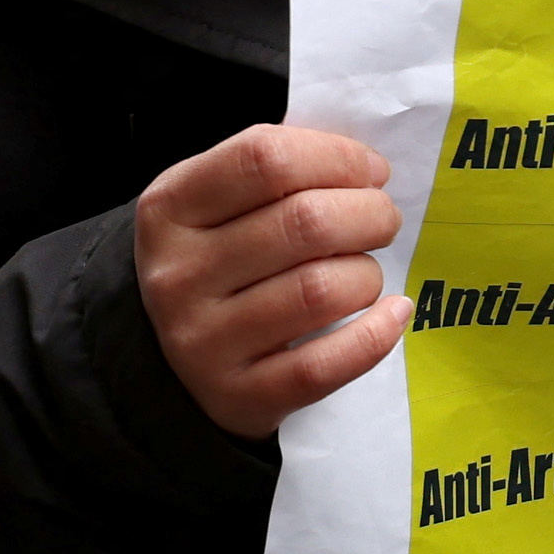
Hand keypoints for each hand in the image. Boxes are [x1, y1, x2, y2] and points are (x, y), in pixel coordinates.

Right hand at [135, 122, 406, 439]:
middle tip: (384, 221)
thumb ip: (272, 174)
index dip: (337, 156)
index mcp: (169, 208)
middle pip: (305, 223)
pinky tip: (392, 313)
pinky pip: (325, 364)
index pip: (267, 158)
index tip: (372, 171)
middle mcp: (178, 274)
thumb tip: (364, 167)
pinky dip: (375, 334)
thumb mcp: (210, 204)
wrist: (161, 364)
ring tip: (366, 272)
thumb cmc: (211, 263)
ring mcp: (203, 342)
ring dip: (367, 275)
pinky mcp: (237, 397)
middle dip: (370, 214)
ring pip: (320, 292)